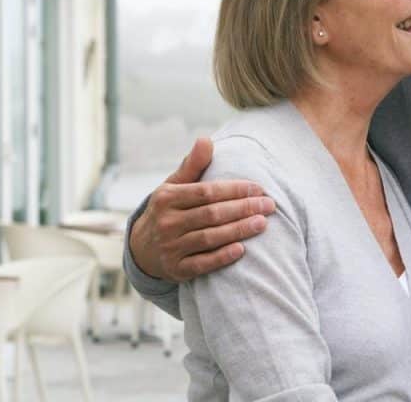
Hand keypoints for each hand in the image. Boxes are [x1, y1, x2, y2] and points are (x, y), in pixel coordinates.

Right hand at [129, 137, 275, 281]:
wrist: (141, 249)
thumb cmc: (167, 211)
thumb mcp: (173, 186)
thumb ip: (192, 165)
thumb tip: (206, 140)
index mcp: (167, 198)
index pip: (206, 192)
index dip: (234, 190)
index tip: (259, 188)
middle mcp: (166, 222)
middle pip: (211, 214)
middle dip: (243, 209)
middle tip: (269, 205)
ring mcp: (170, 247)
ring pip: (209, 238)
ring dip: (238, 231)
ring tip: (262, 224)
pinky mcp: (176, 270)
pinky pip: (202, 264)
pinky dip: (222, 257)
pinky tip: (242, 250)